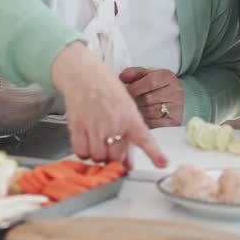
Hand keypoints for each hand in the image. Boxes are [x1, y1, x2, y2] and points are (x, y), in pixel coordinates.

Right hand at [52, 43, 167, 167]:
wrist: (84, 75)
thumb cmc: (107, 91)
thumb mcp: (126, 109)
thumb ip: (129, 138)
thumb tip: (128, 164)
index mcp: (130, 116)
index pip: (144, 138)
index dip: (154, 153)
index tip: (162, 163)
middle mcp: (113, 122)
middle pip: (116, 157)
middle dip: (114, 158)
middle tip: (111, 149)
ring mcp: (94, 124)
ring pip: (98, 157)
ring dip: (98, 156)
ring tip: (99, 144)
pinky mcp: (77, 126)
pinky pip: (81, 152)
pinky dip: (84, 153)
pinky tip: (88, 144)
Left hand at [119, 67, 183, 127]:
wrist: (177, 98)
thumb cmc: (158, 87)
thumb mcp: (147, 75)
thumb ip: (134, 73)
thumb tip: (122, 77)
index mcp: (167, 77)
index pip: (150, 82)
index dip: (135, 88)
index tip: (125, 92)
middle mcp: (175, 91)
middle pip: (149, 98)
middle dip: (135, 101)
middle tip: (127, 103)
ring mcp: (177, 107)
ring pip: (151, 112)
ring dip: (139, 112)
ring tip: (133, 110)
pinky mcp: (176, 121)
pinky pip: (156, 124)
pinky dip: (146, 122)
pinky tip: (142, 118)